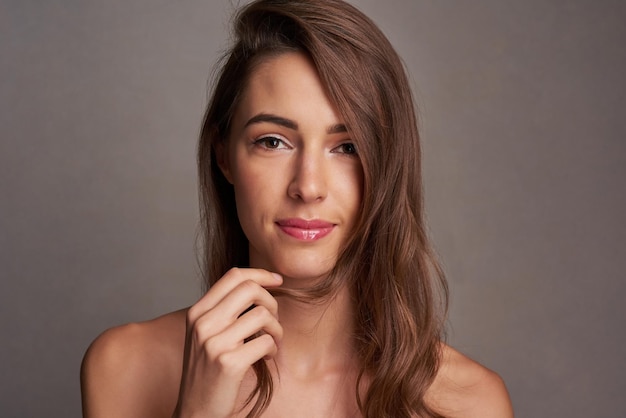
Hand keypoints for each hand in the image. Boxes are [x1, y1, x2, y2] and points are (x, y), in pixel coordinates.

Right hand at [173, 268, 282, 417]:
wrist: (195, 410)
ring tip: (271, 342)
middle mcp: (203, 323)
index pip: (234, 275)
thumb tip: (259, 285)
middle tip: (273, 320)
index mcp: (197, 312)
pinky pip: (266, 342)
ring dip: (276, 329)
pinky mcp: (228, 363)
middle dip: (271, 301)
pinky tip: (265, 358)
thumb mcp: (206, 333)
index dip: (261, 274)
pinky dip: (273, 349)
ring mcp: (214, 342)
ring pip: (263, 315)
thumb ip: (224, 309)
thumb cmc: (207, 370)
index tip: (278, 281)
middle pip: (250, 289)